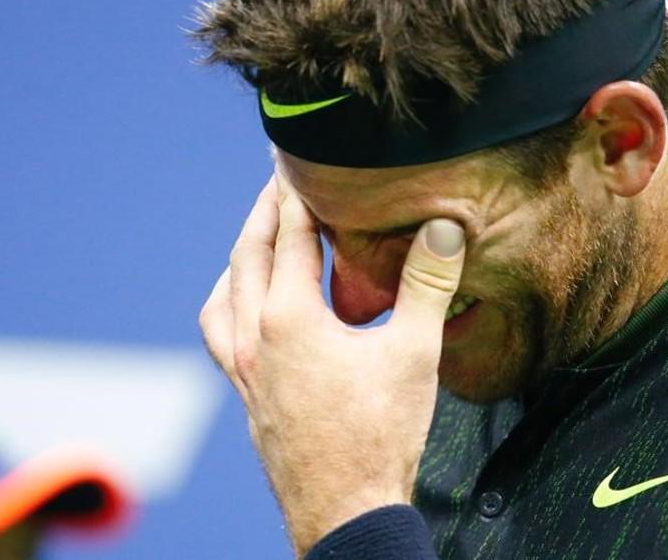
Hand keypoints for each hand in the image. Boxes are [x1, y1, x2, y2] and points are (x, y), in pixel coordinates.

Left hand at [199, 174, 465, 553]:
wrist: (346, 510)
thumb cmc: (380, 435)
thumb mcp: (414, 353)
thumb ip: (426, 285)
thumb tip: (444, 227)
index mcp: (289, 318)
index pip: (288, 235)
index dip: (294, 191)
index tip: (294, 158)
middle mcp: (255, 338)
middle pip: (246, 256)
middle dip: (261, 214)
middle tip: (275, 183)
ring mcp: (244, 372)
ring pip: (224, 297)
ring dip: (240, 260)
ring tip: (258, 243)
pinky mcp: (248, 398)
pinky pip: (223, 335)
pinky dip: (232, 305)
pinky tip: (254, 315)